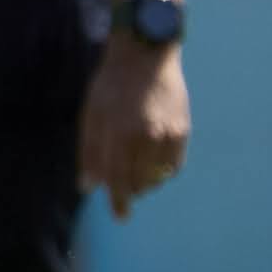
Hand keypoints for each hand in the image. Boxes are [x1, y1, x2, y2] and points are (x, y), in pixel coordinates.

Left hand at [82, 34, 189, 217]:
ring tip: (137, 176)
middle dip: (131, 191)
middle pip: (140, 181)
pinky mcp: (183, 130)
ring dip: (147, 183)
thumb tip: (88, 186)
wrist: (145, 55)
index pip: (119, 179)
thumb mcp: (91, 115)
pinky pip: (175, 164)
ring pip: (159, 176)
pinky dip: (164, 171)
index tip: (120, 217)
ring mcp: (168, 134)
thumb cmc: (111, 85)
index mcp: (119, 133)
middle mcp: (147, 136)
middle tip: (124, 190)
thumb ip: (89, 152)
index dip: (119, 201)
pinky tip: (153, 166)